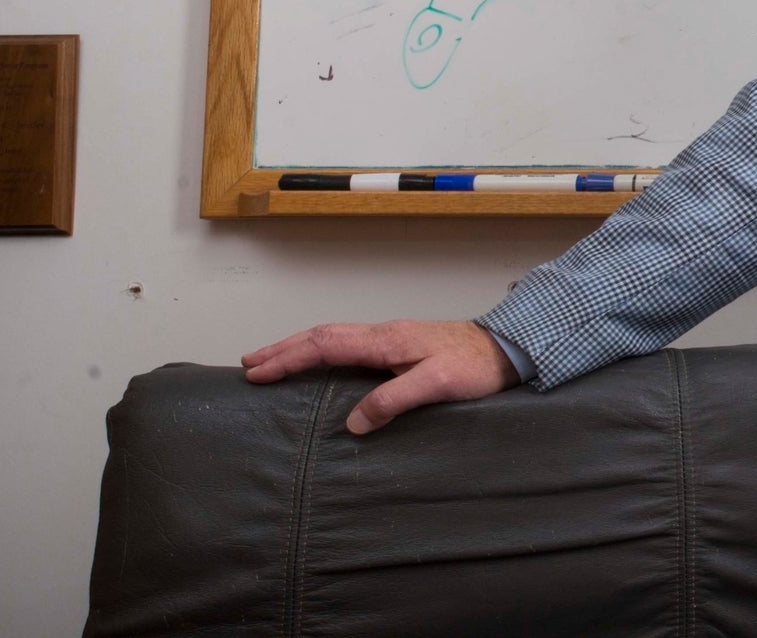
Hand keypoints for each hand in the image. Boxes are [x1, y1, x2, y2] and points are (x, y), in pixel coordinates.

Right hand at [241, 319, 519, 434]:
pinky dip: (321, 350)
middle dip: (282, 349)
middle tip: (248, 364)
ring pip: (333, 336)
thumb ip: (394, 400)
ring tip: (271, 361)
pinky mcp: (399, 344)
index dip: (288, 358)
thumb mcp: (437, 386)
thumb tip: (353, 423)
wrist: (507, 347)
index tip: (257, 372)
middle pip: (321, 335)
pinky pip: (348, 343)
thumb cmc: (476, 368)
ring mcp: (391, 337)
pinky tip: (319, 363)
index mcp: (386, 341)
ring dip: (299, 347)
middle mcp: (383, 334)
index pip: (325, 345)